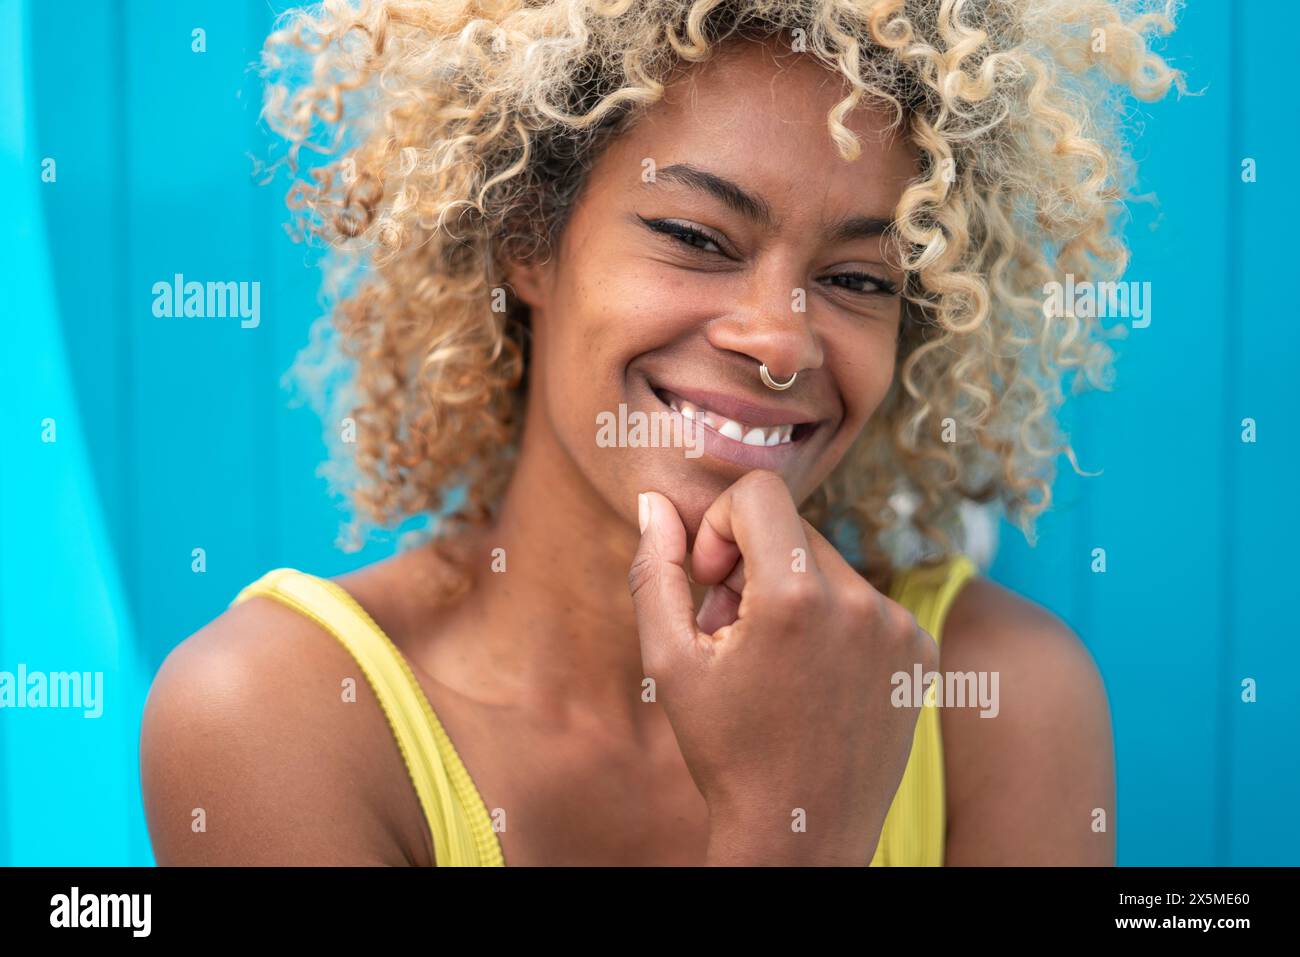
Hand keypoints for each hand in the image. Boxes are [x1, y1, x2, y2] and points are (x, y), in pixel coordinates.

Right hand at [628, 470, 939, 865]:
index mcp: (796, 596)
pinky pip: (864, 601)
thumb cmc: (726, 750)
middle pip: (793, 527)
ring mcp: (898, 626)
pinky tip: (812, 678)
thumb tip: (653, 502)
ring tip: (770, 662)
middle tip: (731, 629)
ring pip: (828, 565)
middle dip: (751, 562)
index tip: (710, 581)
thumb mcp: (669, 661)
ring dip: (791, 593)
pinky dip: (832, 621)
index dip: (720, 526)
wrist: (800, 833)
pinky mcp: (919, 650)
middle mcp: (860, 601)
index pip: (759, 492)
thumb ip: (656, 570)